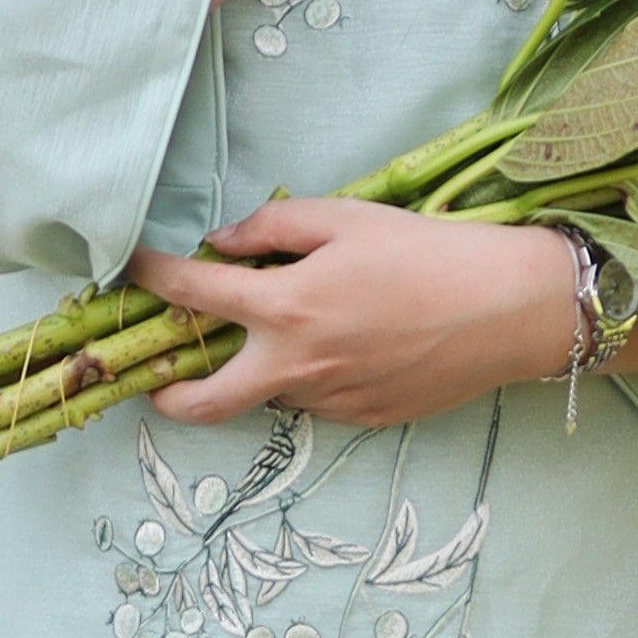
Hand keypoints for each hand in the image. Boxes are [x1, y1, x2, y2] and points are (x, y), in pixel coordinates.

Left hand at [134, 200, 582, 428]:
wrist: (506, 309)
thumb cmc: (426, 252)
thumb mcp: (345, 218)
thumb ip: (272, 228)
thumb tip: (221, 244)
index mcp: (284, 309)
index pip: (192, 296)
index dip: (152, 278)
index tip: (132, 267)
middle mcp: (295, 367)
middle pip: (204, 403)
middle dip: (166, 396)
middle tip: (155, 379)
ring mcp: (329, 401)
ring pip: (268, 395)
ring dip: (258, 370)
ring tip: (290, 332)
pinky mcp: (363, 420)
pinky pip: (317, 401)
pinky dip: (311, 375)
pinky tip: (349, 344)